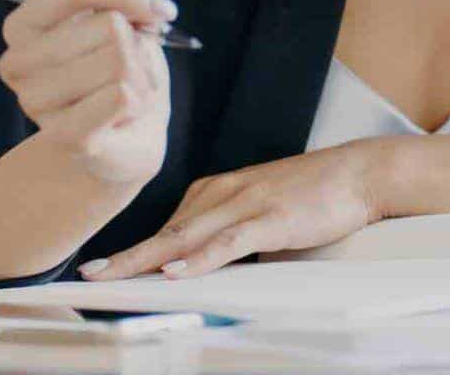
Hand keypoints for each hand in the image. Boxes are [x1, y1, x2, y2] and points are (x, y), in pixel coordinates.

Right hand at [0, 0, 174, 187]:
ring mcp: (36, 104)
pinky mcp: (65, 138)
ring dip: (142, 75)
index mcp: (21, 26)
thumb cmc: (110, 68)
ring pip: (120, 61)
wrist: (123, 137)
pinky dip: (141, 100)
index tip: (159, 8)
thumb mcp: (103, 13)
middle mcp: (17, 64)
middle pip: (107, 27)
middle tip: (134, 63)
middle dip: (139, 43)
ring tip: (129, 88)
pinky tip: (128, 112)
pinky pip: (121, 96)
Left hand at [84, 140, 387, 279]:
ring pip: (187, 236)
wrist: (359, 172)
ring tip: (115, 276)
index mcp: (217, 192)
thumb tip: (206, 271)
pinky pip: (229, 241)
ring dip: (147, 258)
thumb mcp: (261, 217)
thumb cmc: (313, 196)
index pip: (167, 227)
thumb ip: (232, 240)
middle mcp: (224, 194)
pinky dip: (201, 257)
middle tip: (90, 275)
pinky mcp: (272, 217)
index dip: (133, 250)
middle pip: (166, 232)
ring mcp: (247, 204)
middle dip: (125, 256)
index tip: (101, 268)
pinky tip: (177, 270)